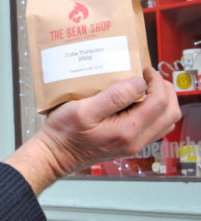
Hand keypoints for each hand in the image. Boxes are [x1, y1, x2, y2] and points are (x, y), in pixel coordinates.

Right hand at [5, 66, 180, 194]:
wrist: (55, 155)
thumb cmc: (64, 133)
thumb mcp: (83, 110)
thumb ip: (113, 97)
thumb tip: (138, 83)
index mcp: (128, 130)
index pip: (159, 102)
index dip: (156, 81)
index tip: (144, 69)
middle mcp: (136, 140)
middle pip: (170, 114)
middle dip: (165, 91)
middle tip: (150, 76)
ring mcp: (134, 144)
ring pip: (165, 122)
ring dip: (161, 102)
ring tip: (146, 87)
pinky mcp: (128, 144)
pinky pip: (153, 128)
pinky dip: (153, 112)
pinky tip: (136, 102)